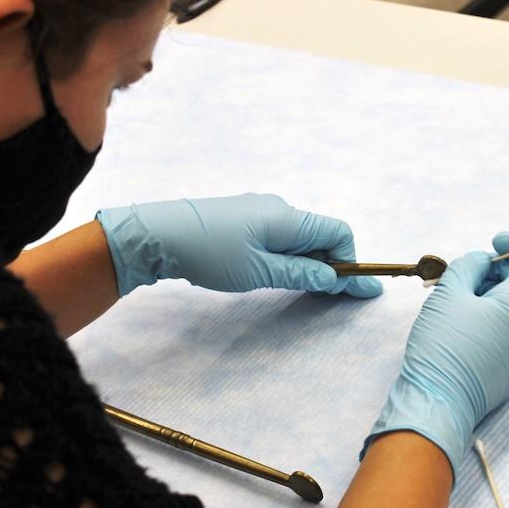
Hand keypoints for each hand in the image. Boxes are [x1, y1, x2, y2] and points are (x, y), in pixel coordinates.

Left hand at [96, 193, 381, 298]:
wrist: (157, 235)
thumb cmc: (209, 253)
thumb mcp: (260, 271)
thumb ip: (301, 274)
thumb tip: (335, 278)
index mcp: (288, 218)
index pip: (339, 234)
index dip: (350, 262)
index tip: (352, 290)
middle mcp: (279, 209)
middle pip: (322, 237)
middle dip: (334, 266)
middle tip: (340, 297)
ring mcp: (261, 213)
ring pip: (301, 239)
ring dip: (311, 264)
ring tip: (308, 291)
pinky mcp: (244, 220)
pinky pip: (281, 238)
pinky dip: (291, 257)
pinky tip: (281, 275)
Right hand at [362, 230, 508, 480]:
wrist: (440, 404)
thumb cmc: (443, 346)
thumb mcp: (450, 291)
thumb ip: (471, 264)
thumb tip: (485, 263)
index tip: (494, 244)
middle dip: (504, 268)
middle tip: (469, 275)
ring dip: (500, 292)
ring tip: (463, 301)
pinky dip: (501, 315)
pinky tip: (469, 324)